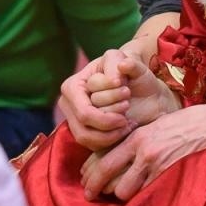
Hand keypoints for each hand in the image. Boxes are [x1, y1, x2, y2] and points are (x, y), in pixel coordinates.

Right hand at [57, 17, 172, 151]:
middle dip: (112, 118)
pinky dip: (112, 140)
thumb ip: (122, 60)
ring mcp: (75, 122)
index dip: (108, 103)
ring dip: (112, 132)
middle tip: (128, 106)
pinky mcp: (86, 134)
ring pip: (88, 138)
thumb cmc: (127, 71)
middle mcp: (69, 105)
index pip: (85, 108)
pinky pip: (94, 146)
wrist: (137, 86)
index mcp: (72, 86)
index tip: (127, 92)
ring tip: (128, 120)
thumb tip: (119, 73)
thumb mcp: (125, 59)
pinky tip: (125, 128)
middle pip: (85, 125)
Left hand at [82, 99, 205, 201]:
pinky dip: (143, 198)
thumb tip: (119, 160)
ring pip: (127, 192)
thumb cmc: (187, 123)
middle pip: (111, 181)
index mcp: (137, 137)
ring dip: (124, 196)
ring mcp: (159, 167)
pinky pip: (148, 195)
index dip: (91, 177)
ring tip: (123, 195)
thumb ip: (137, 142)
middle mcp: (144, 153)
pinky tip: (143, 197)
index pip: (104, 162)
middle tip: (99, 195)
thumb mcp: (155, 126)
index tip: (86, 185)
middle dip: (104, 190)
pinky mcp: (173, 176)